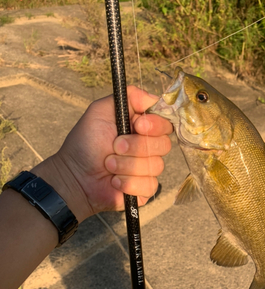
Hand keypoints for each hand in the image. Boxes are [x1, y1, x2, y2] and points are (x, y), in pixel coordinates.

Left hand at [33, 87, 171, 222]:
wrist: (74, 176)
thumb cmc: (85, 143)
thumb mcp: (101, 111)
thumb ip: (129, 97)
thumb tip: (153, 98)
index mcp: (142, 128)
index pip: (165, 123)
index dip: (155, 125)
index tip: (137, 126)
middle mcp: (148, 148)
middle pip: (164, 145)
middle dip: (136, 146)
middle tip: (115, 147)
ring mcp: (148, 171)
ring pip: (155, 166)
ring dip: (127, 166)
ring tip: (109, 165)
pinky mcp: (144, 190)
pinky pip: (149, 186)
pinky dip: (128, 183)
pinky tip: (114, 181)